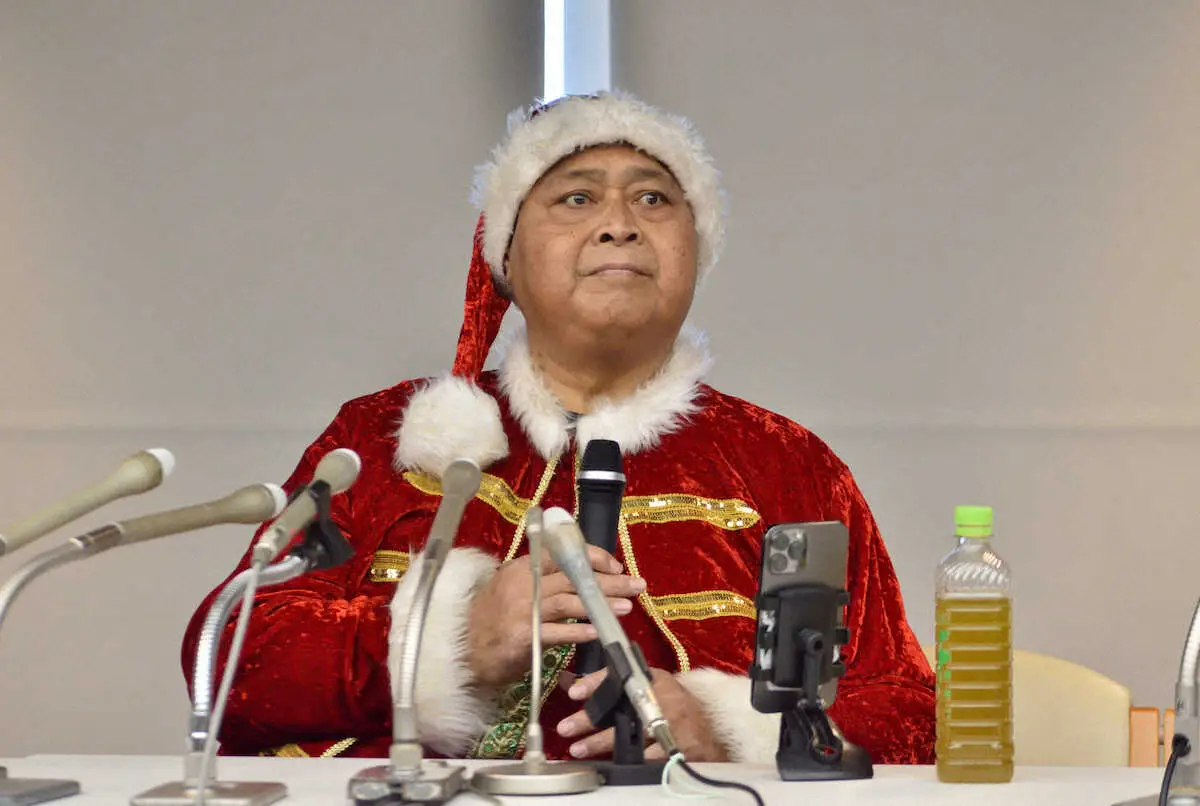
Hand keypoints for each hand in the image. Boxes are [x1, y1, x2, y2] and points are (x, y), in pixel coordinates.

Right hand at [466, 546, 645, 688]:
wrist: (462, 651)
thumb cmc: (492, 621)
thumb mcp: (513, 589)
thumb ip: (542, 581)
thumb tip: (581, 577)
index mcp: (523, 567)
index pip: (564, 553)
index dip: (594, 557)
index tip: (617, 566)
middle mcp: (524, 583)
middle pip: (575, 577)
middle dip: (610, 580)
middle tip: (638, 585)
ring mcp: (523, 609)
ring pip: (572, 601)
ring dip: (603, 604)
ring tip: (628, 607)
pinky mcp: (524, 635)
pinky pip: (560, 632)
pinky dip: (582, 631)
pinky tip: (600, 632)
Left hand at [554, 667, 729, 761]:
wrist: (709, 736)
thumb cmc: (675, 708)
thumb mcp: (650, 687)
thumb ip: (614, 684)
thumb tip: (569, 682)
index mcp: (657, 680)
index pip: (623, 675)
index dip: (597, 683)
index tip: (574, 692)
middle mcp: (665, 699)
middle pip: (622, 707)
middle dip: (590, 719)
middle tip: (566, 727)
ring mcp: (673, 724)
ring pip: (630, 734)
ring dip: (600, 743)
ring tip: (578, 749)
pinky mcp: (677, 747)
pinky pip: (646, 756)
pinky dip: (626, 760)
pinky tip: (609, 764)